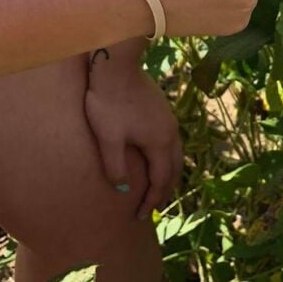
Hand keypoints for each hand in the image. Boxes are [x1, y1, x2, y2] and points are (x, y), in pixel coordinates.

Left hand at [82, 48, 181, 221]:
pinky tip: (152, 158)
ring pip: (174, 155)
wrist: (116, 64)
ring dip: (166, 174)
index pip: (160, 181)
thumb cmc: (108, 101)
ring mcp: (168, 119)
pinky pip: (169, 143)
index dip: (151, 201)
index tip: (141, 217)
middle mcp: (170, 133)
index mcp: (160, 142)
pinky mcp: (161, 110)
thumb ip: (115, 166)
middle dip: (163, 191)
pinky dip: (164, 159)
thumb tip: (122, 189)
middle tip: (152, 208)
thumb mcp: (108, 138)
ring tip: (155, 187)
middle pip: (173, 170)